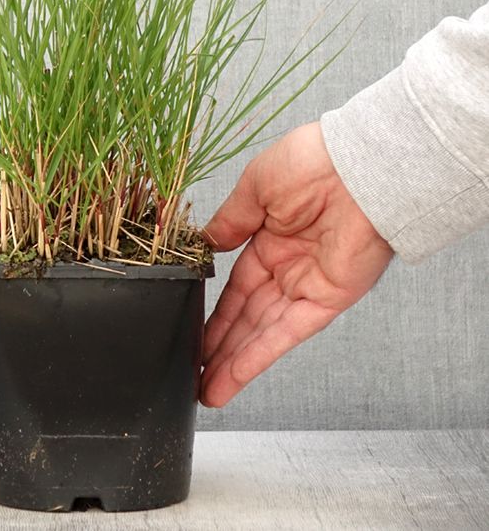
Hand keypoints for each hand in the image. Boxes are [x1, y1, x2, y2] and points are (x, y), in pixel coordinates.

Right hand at [200, 121, 392, 406]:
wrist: (359, 164)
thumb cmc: (312, 162)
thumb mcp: (255, 188)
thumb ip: (230, 222)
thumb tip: (206, 243)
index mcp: (270, 239)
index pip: (236, 286)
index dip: (215, 311)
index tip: (191, 330)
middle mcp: (288, 268)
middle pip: (246, 316)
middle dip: (220, 346)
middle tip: (193, 372)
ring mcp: (307, 285)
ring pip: (263, 332)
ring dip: (235, 362)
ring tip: (206, 389)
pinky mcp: (328, 299)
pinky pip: (288, 332)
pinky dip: (260, 354)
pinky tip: (233, 374)